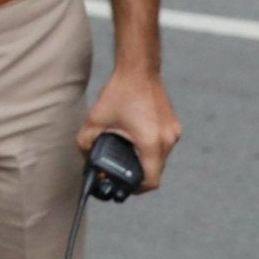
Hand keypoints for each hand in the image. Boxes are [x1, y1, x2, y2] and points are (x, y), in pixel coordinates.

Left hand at [81, 67, 181, 190]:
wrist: (139, 70)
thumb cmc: (119, 93)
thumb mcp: (95, 120)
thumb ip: (86, 142)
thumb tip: (85, 158)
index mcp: (152, 143)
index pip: (151, 181)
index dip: (137, 189)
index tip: (124, 187)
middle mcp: (167, 140)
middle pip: (155, 170)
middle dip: (137, 174)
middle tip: (119, 172)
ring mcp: (173, 132)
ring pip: (160, 158)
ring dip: (144, 160)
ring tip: (125, 155)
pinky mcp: (173, 125)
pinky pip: (162, 145)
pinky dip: (149, 148)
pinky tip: (133, 140)